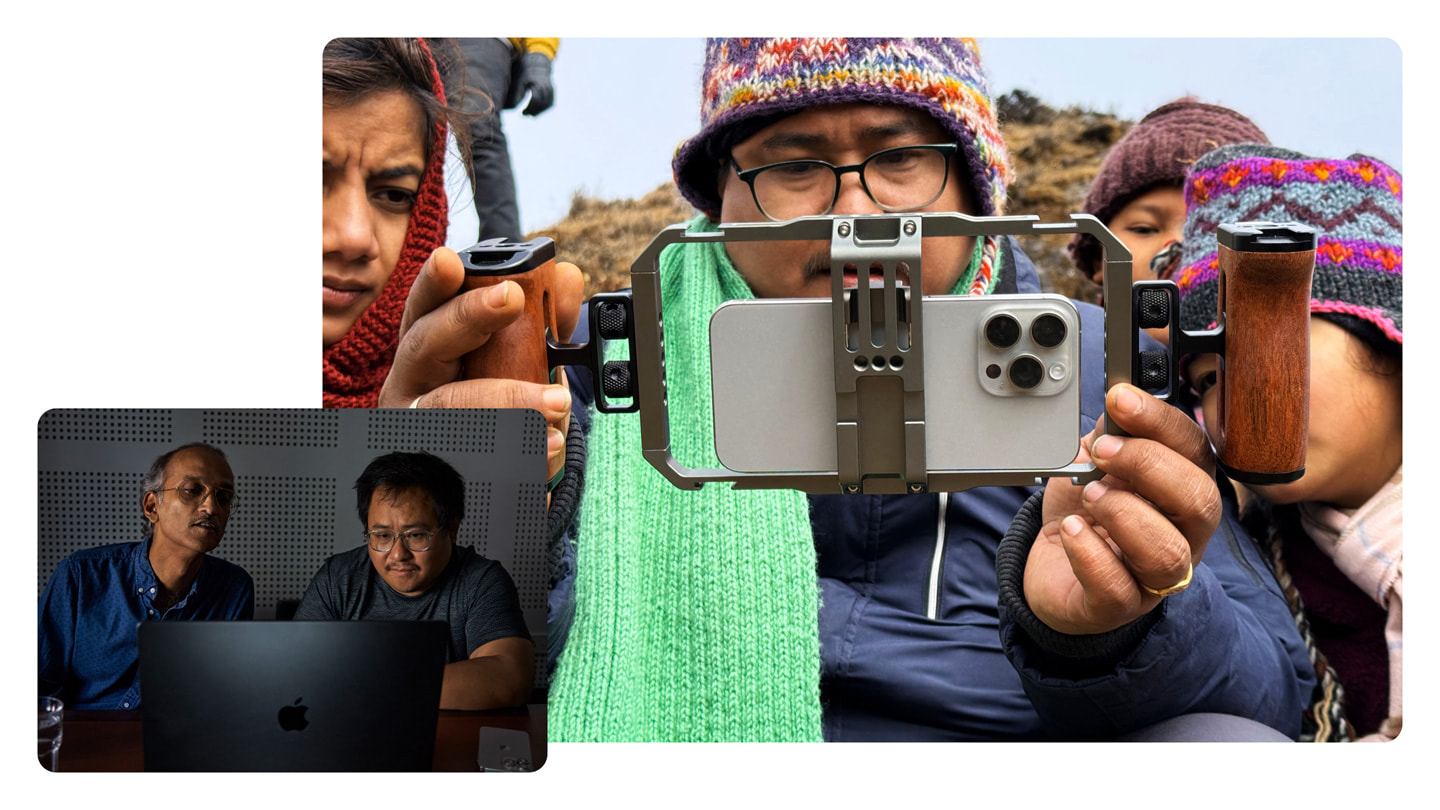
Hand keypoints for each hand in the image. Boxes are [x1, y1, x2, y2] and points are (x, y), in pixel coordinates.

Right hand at [377, 247, 584, 483]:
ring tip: (555, 402)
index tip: (451, 260)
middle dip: (467, 317)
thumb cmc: (494, 405)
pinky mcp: (436, 471)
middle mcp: (411, 383)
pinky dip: (518, 453)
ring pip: (449, 406)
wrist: (478, 482)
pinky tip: (549, 449)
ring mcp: (418, 428)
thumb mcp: (517, 362)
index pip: (425, 307)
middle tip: (511, 298)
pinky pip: (472, 458)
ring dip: (507, 399)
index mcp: (428, 346)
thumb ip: (543, 320)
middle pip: (425, 345)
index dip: (434, 283)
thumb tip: (566, 277)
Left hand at [516, 52, 553, 115]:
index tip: (522, 113)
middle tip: (524, 114)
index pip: (535, 100)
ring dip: (538, 111)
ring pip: (546, 105)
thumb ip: (517, 94)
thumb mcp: (520, 82)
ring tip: (529, 114)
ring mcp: (551, 90)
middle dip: (533, 111)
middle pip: (541, 104)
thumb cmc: (526, 72)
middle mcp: (546, 87)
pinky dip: (542, 109)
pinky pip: (549, 104)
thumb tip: (513, 108)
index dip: (529, 108)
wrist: (538, 64)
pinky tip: (535, 110)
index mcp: (538, 84)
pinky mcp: (552, 93)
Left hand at [1023, 383, 1222, 634]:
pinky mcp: (1120, 605)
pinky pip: (1119, 586)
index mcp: (1182, 489)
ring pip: (1168, 552)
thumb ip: (1111, 435)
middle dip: (1149, 467)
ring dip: (1124, 514)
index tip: (1121, 400)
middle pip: (1202, 503)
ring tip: (1088, 495)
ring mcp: (1156, 575)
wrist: (1053, 567)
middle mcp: (1182, 534)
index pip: (1196, 452)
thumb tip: (1120, 401)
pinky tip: (1071, 530)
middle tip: (1102, 453)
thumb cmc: (1085, 512)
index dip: (1162, 422)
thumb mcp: (1094, 463)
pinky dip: (1091, 554)